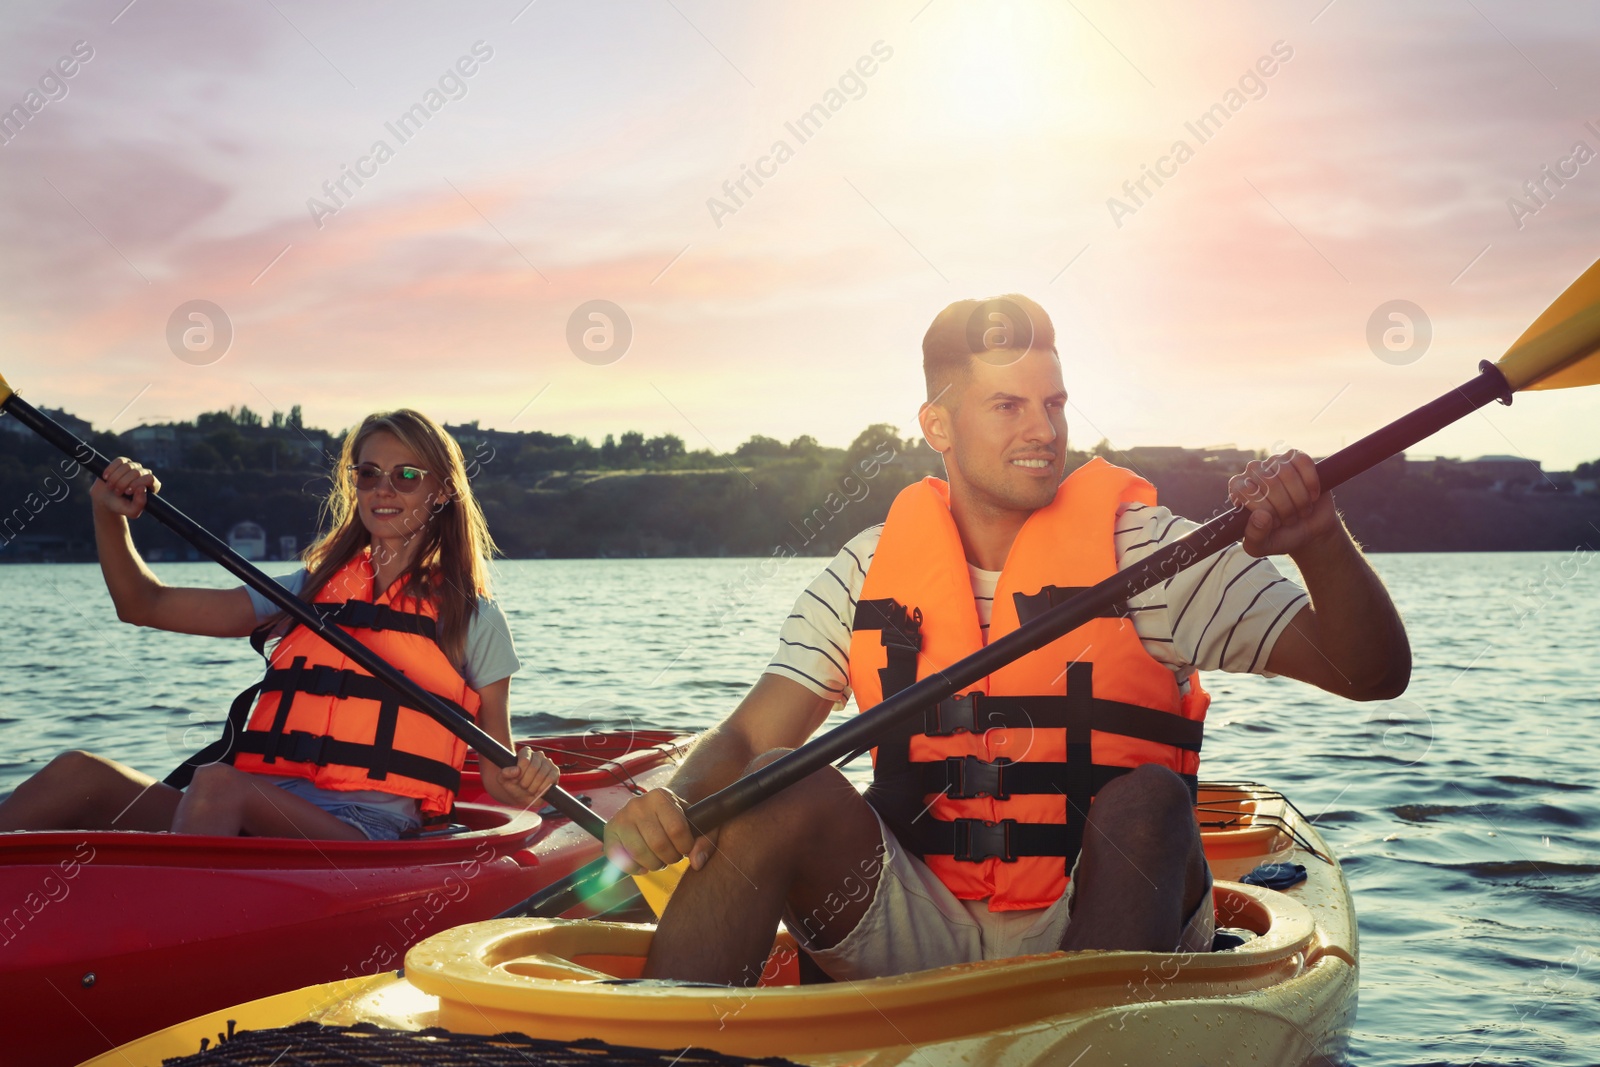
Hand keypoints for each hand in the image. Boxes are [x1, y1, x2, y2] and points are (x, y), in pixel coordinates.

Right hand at [90, 458, 158, 518]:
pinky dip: (111, 470)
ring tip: (111, 486)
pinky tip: (106, 477)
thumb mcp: (131, 511)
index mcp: (152, 486)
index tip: (127, 492)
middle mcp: (145, 475)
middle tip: (117, 492)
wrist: (105, 500)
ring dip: (116, 478)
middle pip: (137, 472)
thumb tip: (143, 488)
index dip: (137, 484)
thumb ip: (139, 504)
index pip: (150, 478)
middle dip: (123, 483)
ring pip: (127, 466)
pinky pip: (119, 461)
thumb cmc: (121, 506)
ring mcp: (135, 467)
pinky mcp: (123, 462)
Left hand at [495, 746, 558, 808]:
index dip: (520, 774)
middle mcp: (538, 755)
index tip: (517, 780)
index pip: (525, 760)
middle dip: (526, 782)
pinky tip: (538, 791)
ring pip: (542, 774)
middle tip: (523, 787)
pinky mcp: (555, 771)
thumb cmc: (514, 785)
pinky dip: (543, 788)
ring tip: (530, 790)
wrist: (525, 795)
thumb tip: (516, 771)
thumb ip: (505, 773)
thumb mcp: (504, 780)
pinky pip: (550, 779)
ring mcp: (548, 762)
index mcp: (525, 752)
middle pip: (534, 767)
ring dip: (534, 787)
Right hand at [603, 786, 717, 874]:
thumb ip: (705, 841)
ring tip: (659, 859)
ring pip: (640, 854)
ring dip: (654, 864)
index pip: (677, 829)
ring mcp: (622, 817)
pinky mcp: (610, 832)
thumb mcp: (696, 824)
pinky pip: (622, 860)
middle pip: (658, 844)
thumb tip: (697, 862)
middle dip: (670, 858)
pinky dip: (636, 869)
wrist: (651, 813)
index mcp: (661, 796)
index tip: (686, 848)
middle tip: (672, 856)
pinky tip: (643, 864)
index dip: (685, 847)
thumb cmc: (677, 820)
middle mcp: (638, 803)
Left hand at [1227, 449, 1340, 558]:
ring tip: (1301, 510)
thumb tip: (1260, 516)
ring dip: (1299, 498)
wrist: (1309, 532)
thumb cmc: (1281, 537)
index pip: (1246, 490)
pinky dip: (1311, 482)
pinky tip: (1312, 495)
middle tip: (1290, 519)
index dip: (1266, 509)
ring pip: (1287, 472)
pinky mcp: (1297, 459)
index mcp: (1238, 489)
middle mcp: (1253, 472)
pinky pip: (1303, 461)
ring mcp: (1275, 462)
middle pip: (1268, 481)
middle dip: (1285, 506)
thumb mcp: (1262, 546)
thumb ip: (1254, 537)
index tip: (1275, 523)